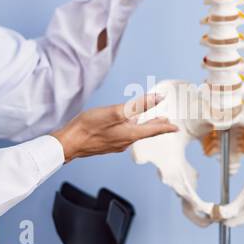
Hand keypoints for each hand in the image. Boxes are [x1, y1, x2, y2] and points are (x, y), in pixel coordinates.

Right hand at [51, 92, 178, 162]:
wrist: (68, 144)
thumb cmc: (89, 127)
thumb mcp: (116, 112)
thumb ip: (138, 105)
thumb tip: (157, 99)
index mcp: (130, 134)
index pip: (153, 130)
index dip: (165, 127)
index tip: (175, 128)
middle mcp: (124, 142)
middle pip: (144, 132)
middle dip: (156, 126)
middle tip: (166, 123)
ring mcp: (114, 144)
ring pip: (133, 134)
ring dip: (142, 127)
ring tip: (147, 121)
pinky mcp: (104, 144)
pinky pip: (122, 135)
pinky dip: (129, 128)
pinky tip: (124, 125)